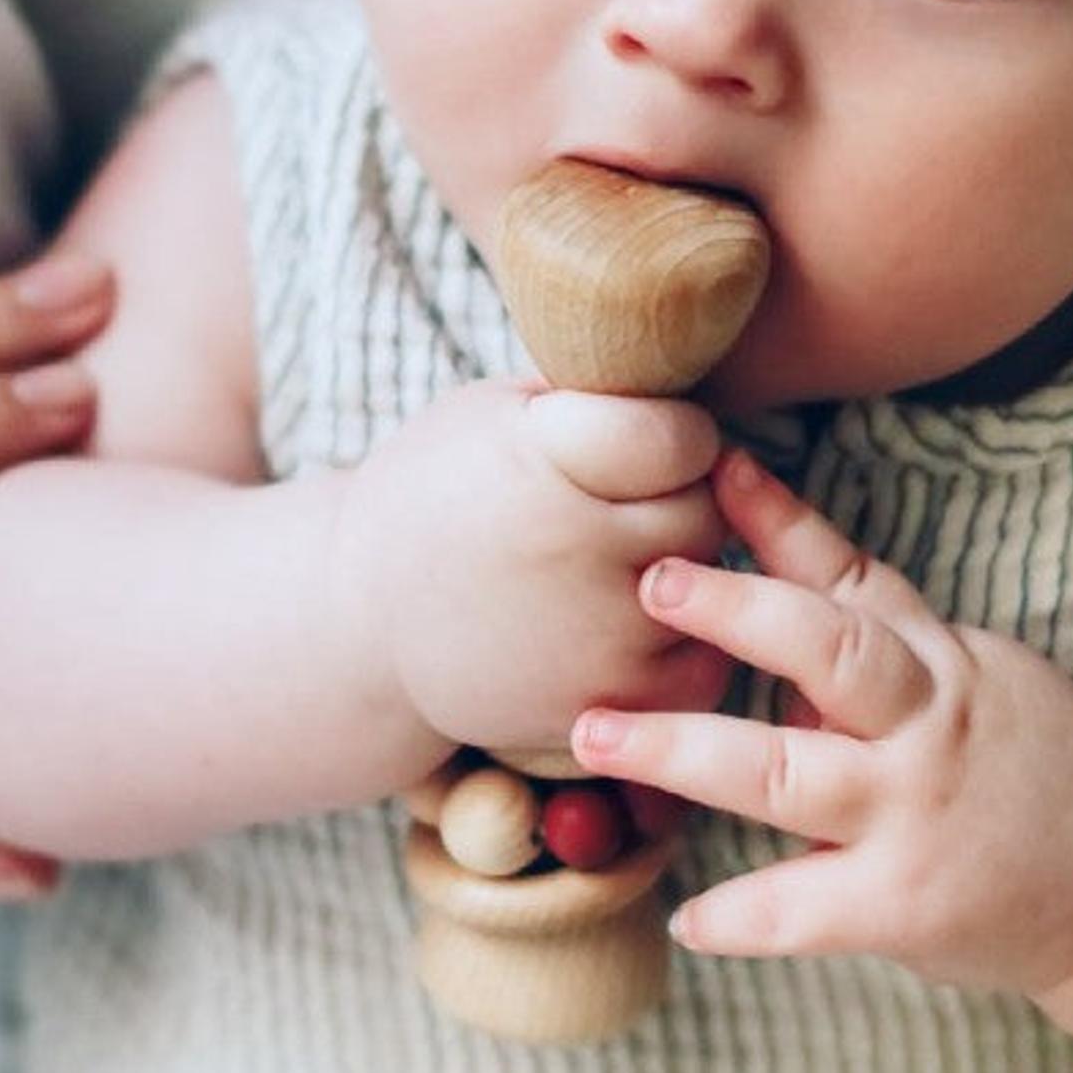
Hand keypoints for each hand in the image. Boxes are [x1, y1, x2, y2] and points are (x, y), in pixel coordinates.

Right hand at [329, 378, 731, 761]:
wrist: (361, 625)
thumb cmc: (441, 498)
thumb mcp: (490, 412)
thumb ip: (592, 394)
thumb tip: (695, 367)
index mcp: (544, 457)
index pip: (683, 437)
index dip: (672, 437)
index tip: (641, 446)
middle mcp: (573, 546)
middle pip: (703, 513)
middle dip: (676, 505)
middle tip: (621, 511)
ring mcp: (592, 635)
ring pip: (711, 595)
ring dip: (679, 581)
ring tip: (612, 569)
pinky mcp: (600, 706)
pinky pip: (699, 670)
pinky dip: (675, 650)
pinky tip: (621, 626)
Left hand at [568, 448, 1072, 996]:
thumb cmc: (1042, 775)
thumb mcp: (980, 681)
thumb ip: (883, 651)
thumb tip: (770, 600)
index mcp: (942, 665)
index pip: (852, 578)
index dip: (781, 519)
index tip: (714, 466)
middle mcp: (927, 727)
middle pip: (826, 650)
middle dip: (732, 611)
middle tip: (647, 583)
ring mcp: (915, 815)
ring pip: (788, 772)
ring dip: (683, 750)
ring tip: (594, 736)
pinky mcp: (910, 903)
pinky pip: (806, 907)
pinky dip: (740, 916)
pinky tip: (686, 921)